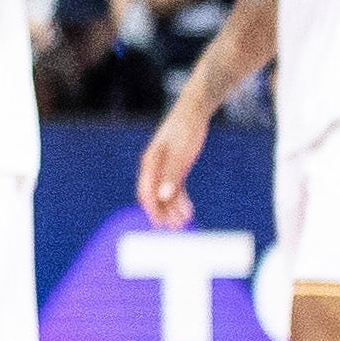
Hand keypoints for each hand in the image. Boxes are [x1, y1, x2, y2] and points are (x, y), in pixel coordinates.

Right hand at [135, 100, 208, 227]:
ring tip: (183, 222)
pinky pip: (175, 188)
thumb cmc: (185, 129)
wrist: (193, 112)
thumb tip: (163, 197)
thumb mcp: (180, 153)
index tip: (160, 223)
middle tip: (174, 228)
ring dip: (172, 209)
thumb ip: (171, 175)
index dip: (152, 209)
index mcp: (151, 164)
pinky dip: (180, 200)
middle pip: (154, 196)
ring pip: (166, 194)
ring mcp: (165, 168)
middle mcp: (155, 168)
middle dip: (162, 212)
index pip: (146, 191)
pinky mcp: (176, 167)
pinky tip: (188, 209)